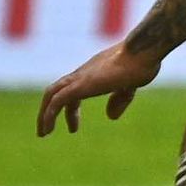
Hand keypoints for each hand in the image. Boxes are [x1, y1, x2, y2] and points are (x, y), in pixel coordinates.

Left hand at [38, 39, 160, 136]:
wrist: (142, 52)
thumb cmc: (140, 64)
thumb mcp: (129, 87)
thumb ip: (120, 99)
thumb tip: (110, 116)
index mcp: (92, 74)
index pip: (72, 91)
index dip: (70, 110)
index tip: (72, 128)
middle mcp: (82, 74)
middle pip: (56, 91)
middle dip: (48, 111)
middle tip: (46, 131)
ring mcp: (80, 78)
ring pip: (52, 94)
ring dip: (44, 114)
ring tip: (43, 133)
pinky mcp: (81, 84)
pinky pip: (58, 99)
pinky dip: (49, 113)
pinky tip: (48, 127)